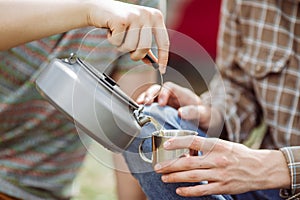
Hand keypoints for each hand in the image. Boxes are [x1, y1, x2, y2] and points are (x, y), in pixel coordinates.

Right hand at [88, 0, 168, 72]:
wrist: (98, 8)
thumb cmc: (119, 21)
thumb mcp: (137, 32)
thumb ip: (146, 47)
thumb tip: (155, 63)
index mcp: (156, 17)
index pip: (164, 42)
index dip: (163, 58)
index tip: (162, 70)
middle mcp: (147, 15)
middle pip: (145, 48)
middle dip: (135, 55)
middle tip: (128, 50)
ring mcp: (134, 16)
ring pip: (130, 47)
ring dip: (121, 46)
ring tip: (118, 35)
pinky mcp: (121, 19)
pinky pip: (118, 42)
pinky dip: (112, 40)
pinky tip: (111, 31)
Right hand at [137, 82, 220, 130]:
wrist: (205, 122)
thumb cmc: (205, 115)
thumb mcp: (204, 114)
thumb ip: (194, 112)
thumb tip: (181, 113)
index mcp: (182, 94)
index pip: (170, 88)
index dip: (163, 93)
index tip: (161, 103)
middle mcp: (172, 96)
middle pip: (157, 89)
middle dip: (149, 94)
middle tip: (144, 103)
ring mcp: (166, 103)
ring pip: (151, 97)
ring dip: (144, 100)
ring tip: (138, 107)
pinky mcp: (162, 110)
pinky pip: (151, 107)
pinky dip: (144, 108)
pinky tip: (139, 113)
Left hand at [154, 136, 290, 196]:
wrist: (260, 168)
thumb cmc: (239, 154)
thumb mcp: (224, 144)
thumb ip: (207, 146)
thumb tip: (188, 147)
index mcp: (217, 146)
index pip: (193, 141)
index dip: (178, 142)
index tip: (165, 144)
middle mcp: (217, 159)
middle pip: (188, 162)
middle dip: (170, 165)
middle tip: (158, 167)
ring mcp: (220, 174)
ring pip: (192, 176)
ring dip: (176, 177)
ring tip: (164, 177)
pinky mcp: (223, 187)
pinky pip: (203, 190)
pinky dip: (189, 191)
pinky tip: (179, 190)